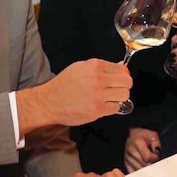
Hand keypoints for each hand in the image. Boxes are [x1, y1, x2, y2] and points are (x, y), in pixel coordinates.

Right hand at [17, 59, 131, 133]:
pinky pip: (115, 108)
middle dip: (125, 85)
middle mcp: (98, 79)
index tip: (119, 78)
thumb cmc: (64, 84)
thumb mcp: (81, 67)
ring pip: (124, 95)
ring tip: (111, 97)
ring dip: (119, 97)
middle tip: (118, 88)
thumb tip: (121, 66)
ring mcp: (98, 96)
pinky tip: (103, 105)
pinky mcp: (96, 110)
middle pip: (127, 82)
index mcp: (94, 66)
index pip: (122, 69)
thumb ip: (102, 67)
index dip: (123, 74)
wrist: (50, 101)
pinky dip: (111, 107)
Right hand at [124, 127, 160, 172]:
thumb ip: (156, 143)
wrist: (131, 136)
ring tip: (148, 162)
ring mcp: (127, 158)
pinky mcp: (126, 163)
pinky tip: (143, 167)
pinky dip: (140, 173)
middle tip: (153, 159)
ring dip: (146, 169)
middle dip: (151, 164)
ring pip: (140, 170)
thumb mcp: (152, 135)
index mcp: (138, 143)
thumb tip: (157, 152)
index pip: (147, 157)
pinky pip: (134, 173)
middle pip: (144, 165)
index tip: (156, 155)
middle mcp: (131, 151)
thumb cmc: (143, 136)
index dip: (154, 158)